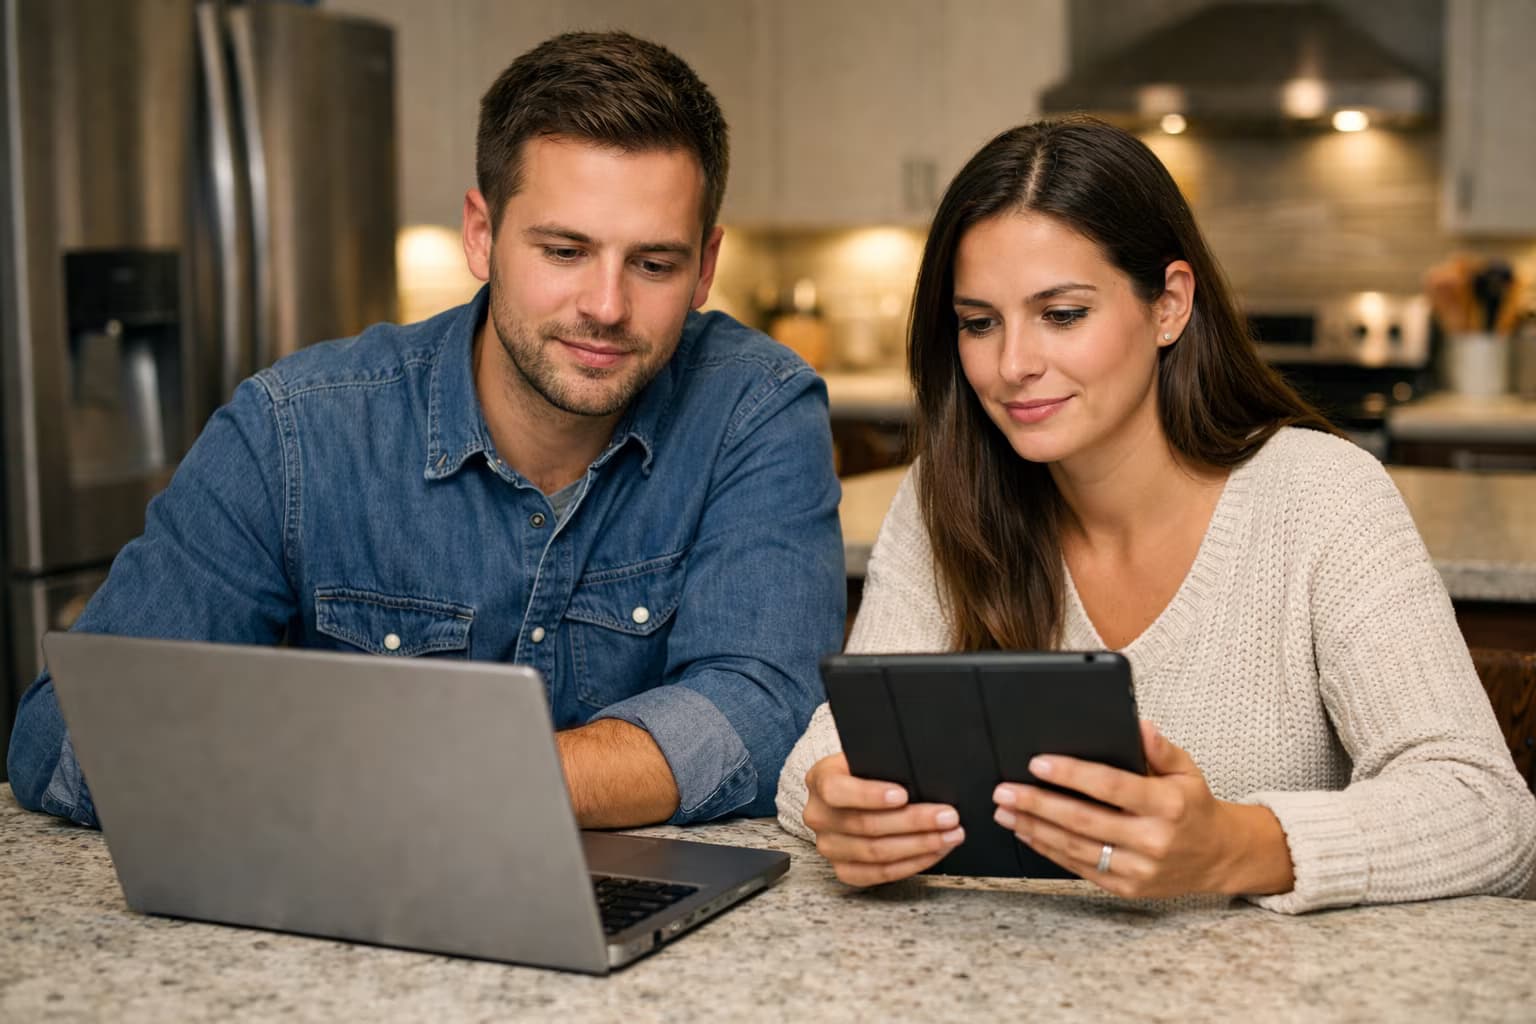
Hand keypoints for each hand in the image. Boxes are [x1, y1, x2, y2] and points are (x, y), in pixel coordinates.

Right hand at [801, 753, 964, 885]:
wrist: (854, 793)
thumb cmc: (868, 771)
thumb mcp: (870, 756)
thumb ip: (886, 761)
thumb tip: (925, 772)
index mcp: (820, 780)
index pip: (837, 790)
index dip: (870, 795)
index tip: (903, 794)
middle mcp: (819, 815)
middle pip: (866, 825)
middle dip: (913, 821)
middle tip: (947, 816)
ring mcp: (829, 846)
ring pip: (876, 853)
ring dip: (920, 845)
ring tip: (950, 835)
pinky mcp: (844, 869)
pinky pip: (880, 874)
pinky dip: (912, 863)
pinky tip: (934, 852)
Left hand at [990, 721, 1294, 898]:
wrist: (1219, 857)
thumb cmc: (1193, 806)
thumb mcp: (1186, 769)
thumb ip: (1160, 748)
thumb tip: (1139, 724)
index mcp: (1167, 805)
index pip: (1111, 787)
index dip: (1071, 775)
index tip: (1037, 763)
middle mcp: (1153, 840)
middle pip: (1084, 820)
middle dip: (1038, 804)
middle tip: (1004, 791)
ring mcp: (1139, 869)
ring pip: (1076, 848)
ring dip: (1035, 828)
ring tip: (1005, 811)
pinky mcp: (1128, 888)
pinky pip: (1080, 869)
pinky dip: (1049, 850)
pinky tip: (1027, 833)